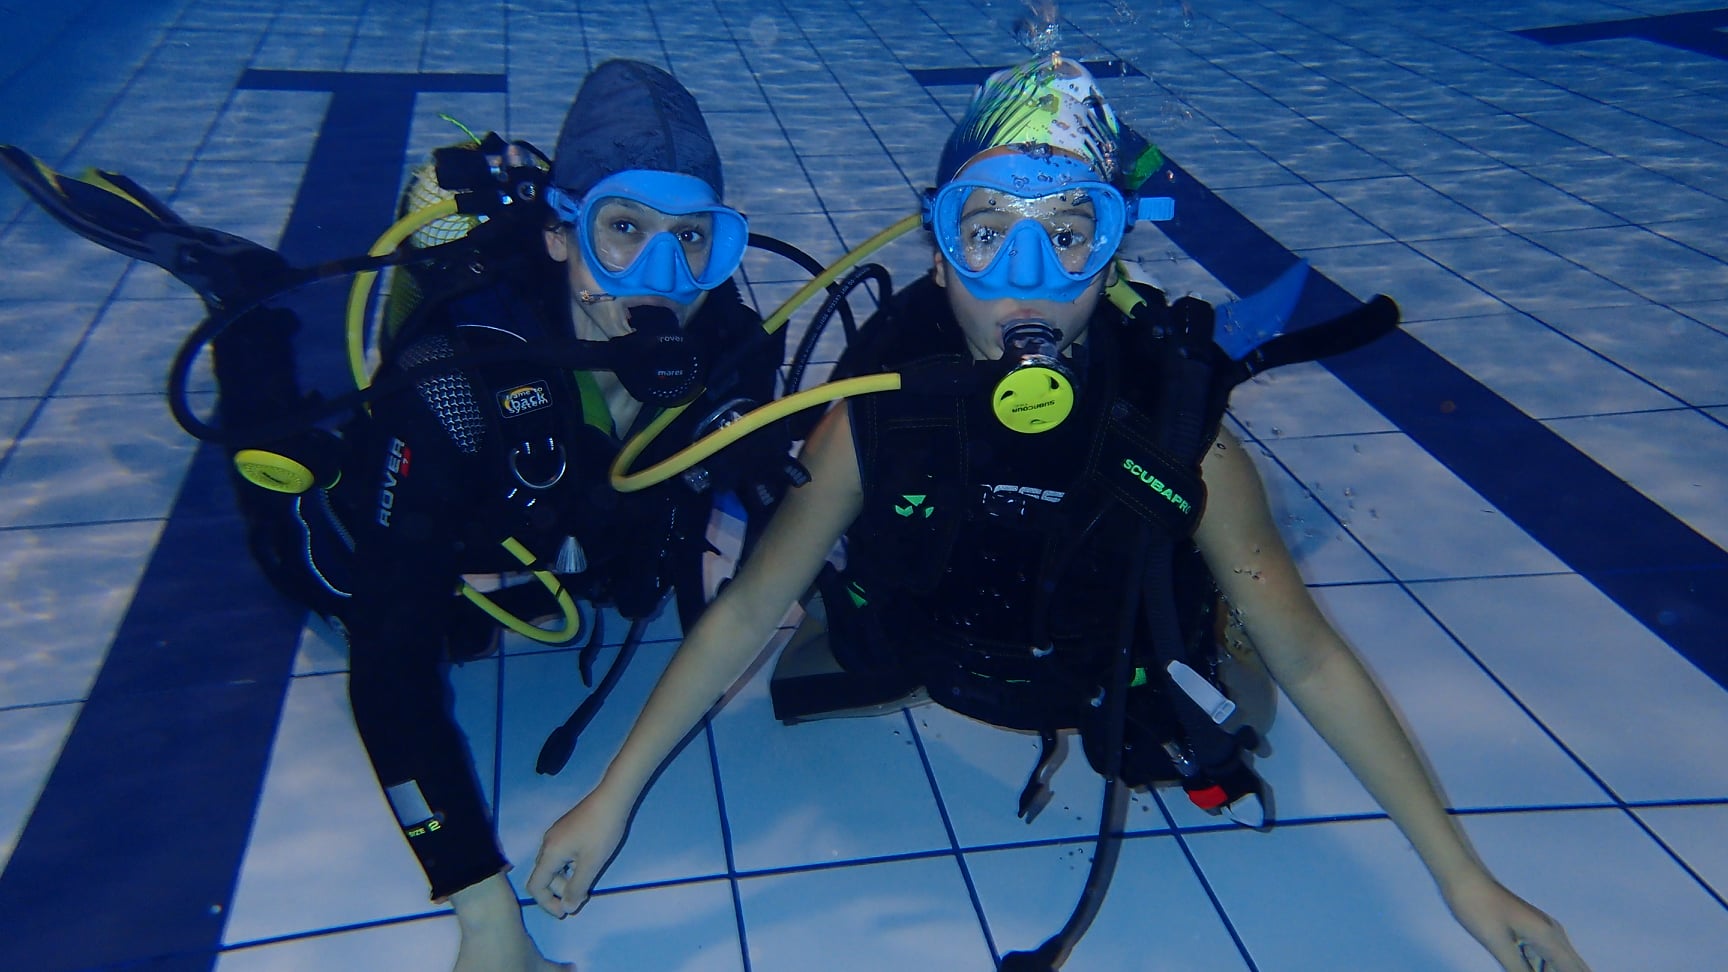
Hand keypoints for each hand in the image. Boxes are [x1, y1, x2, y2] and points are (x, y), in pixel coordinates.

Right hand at [526, 791, 629, 917]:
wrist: (612, 798)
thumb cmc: (602, 832)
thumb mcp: (591, 864)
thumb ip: (577, 888)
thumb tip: (566, 908)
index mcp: (549, 853)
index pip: (535, 885)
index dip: (546, 903)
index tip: (564, 912)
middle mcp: (547, 843)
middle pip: (543, 876)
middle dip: (559, 891)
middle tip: (582, 896)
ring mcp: (556, 834)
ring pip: (553, 865)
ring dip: (566, 879)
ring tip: (587, 882)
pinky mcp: (566, 829)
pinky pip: (560, 855)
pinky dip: (569, 867)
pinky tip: (587, 865)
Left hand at [1443, 873, 1591, 970]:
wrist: (1462, 878)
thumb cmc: (1477, 906)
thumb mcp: (1497, 944)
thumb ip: (1518, 971)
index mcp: (1549, 937)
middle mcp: (1552, 935)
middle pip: (1572, 968)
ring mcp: (1541, 933)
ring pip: (1557, 966)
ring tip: (1522, 970)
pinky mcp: (1528, 934)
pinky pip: (1541, 960)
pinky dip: (1538, 971)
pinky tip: (1524, 971)